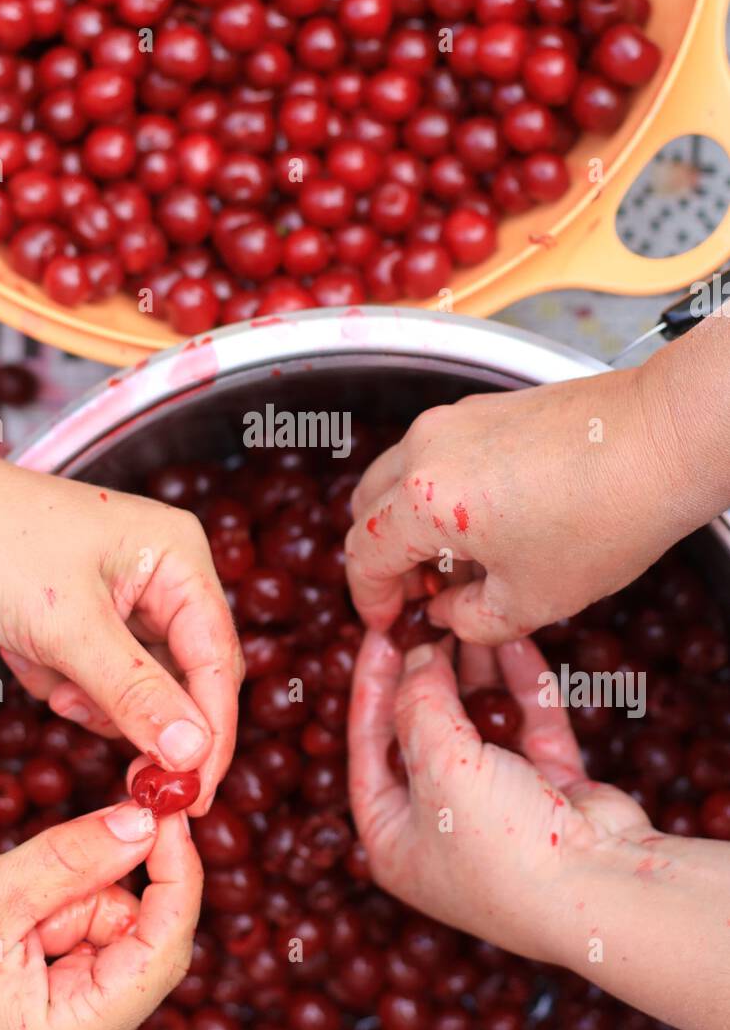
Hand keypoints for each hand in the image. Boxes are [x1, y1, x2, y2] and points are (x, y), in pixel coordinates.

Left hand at [0, 390, 241, 810]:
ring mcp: (127, 593)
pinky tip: (27, 654)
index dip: (211, 730)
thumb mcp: (68, 628)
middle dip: (137, 712)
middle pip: (182, 675)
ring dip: (90, 695)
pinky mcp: (91, 613)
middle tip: (125, 768)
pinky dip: (63, 678)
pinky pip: (99, 673)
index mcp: (180, 557)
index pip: (216, 658)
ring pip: (136, 682)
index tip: (194, 792)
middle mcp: (163, 574)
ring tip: (48, 673)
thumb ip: (135, 693)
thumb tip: (192, 752)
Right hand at [0, 802, 201, 1029]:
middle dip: (94, 894)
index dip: (178, 874)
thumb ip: (73, 857)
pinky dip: (62, 922)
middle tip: (38, 882)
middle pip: (140, 941)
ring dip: (72, 906)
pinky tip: (16, 933)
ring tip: (8, 924)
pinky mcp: (67, 1019)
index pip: (164, 951)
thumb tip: (145, 820)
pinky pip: (93, 949)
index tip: (171, 813)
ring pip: (115, 937)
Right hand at [345, 363, 714, 644]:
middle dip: (383, 560)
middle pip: (366, 510)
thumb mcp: (533, 600)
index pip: (365, 556)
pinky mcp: (483, 407)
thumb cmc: (606, 515)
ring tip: (458, 562)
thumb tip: (447, 614)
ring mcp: (453, 419)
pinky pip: (433, 454)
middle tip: (419, 597)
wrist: (664, 439)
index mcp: (424, 500)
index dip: (370, 600)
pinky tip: (487, 522)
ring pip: (396, 477)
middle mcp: (425, 448)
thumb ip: (469, 620)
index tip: (389, 623)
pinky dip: (436, 492)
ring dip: (408, 523)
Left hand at [348, 631, 647, 962]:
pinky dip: (521, 689)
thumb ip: (420, 704)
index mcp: (393, 840)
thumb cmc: (503, 849)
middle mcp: (441, 828)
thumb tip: (417, 656)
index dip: (372, 685)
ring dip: (476, 673)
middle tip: (428, 617)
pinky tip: (513, 642)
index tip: (381, 630)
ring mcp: (499, 812)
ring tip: (470, 619)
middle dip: (429, 673)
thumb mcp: (440, 768)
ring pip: (479, 725)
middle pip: (424, 731)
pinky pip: (528, 729)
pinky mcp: (551, 794)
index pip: (368, 746)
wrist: (605, 892)